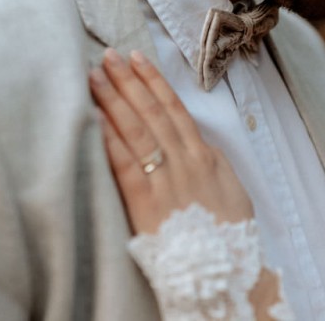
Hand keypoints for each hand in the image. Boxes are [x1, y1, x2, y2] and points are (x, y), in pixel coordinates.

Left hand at [89, 48, 253, 234]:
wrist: (225, 267)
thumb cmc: (229, 230)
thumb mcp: (230, 188)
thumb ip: (211, 162)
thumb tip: (196, 142)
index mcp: (205, 155)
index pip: (175, 108)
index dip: (154, 82)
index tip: (137, 59)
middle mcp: (186, 160)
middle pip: (152, 112)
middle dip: (128, 81)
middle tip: (108, 56)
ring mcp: (166, 179)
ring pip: (137, 130)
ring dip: (115, 100)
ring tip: (96, 77)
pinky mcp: (147, 202)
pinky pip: (126, 164)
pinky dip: (109, 139)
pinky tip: (94, 119)